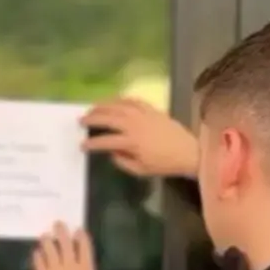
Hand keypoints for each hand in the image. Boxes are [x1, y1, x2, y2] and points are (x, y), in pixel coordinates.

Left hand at [33, 223, 105, 269]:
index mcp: (86, 269)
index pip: (84, 248)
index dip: (82, 237)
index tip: (79, 230)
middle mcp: (69, 265)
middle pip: (65, 244)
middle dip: (62, 232)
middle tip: (58, 223)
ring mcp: (54, 269)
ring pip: (49, 250)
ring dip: (47, 241)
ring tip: (44, 235)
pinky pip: (39, 263)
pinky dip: (37, 257)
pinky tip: (36, 252)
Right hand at [81, 98, 197, 177]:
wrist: (188, 152)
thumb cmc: (164, 164)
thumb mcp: (141, 170)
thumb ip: (122, 162)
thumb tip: (111, 153)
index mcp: (132, 142)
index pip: (106, 141)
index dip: (92, 143)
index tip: (82, 145)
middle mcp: (135, 125)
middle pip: (108, 118)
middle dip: (92, 118)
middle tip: (81, 120)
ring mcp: (143, 114)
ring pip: (119, 105)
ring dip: (103, 105)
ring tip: (92, 107)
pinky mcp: (152, 109)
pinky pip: (133, 100)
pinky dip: (121, 99)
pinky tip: (113, 101)